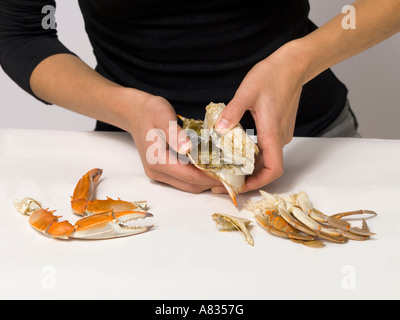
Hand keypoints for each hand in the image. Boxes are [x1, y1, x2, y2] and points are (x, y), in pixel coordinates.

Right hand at [126, 93, 221, 192]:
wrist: (136, 112)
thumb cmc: (150, 111)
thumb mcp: (163, 117)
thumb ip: (175, 134)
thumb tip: (187, 149)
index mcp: (157, 161)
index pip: (189, 177)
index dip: (210, 177)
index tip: (229, 173)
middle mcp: (156, 172)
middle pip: (190, 186)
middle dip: (211, 182)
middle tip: (232, 173)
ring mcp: (158, 174)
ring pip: (188, 186)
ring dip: (205, 181)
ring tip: (224, 171)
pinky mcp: (162, 171)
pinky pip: (183, 180)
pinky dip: (198, 176)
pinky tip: (209, 167)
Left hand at [212, 41, 308, 192]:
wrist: (293, 64)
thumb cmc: (273, 75)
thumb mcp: (247, 92)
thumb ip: (232, 112)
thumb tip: (219, 129)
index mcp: (273, 133)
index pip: (272, 170)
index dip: (258, 183)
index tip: (239, 187)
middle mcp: (279, 137)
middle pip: (267, 169)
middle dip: (247, 179)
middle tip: (224, 181)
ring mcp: (280, 133)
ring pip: (266, 159)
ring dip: (249, 168)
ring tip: (227, 170)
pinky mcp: (278, 128)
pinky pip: (266, 148)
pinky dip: (252, 155)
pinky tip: (236, 151)